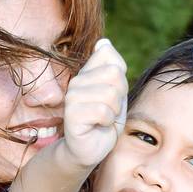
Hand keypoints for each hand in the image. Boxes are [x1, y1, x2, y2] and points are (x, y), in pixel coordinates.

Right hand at [58, 38, 126, 167]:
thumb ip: (113, 66)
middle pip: (114, 75)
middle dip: (119, 96)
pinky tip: (98, 127)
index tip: (113, 95)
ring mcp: (71, 97)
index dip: (121, 80)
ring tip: (103, 120)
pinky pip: (102, 111)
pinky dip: (106, 122)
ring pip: (110, 94)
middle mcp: (76, 81)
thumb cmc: (104, 121)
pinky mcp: (71, 114)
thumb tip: (103, 42)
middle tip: (109, 111)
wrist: (90, 149)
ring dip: (113, 112)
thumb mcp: (116, 91)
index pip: (112, 59)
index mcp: (87, 73)